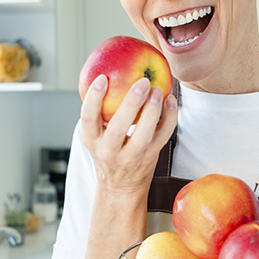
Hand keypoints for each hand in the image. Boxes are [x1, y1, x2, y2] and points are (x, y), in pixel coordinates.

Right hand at [79, 74, 176, 196]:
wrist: (121, 187)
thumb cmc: (109, 151)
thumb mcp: (96, 135)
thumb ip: (99, 110)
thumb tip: (108, 71)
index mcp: (91, 140)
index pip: (87, 118)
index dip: (93, 98)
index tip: (103, 78)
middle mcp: (109, 151)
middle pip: (118, 128)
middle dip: (131, 103)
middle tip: (142, 81)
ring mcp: (131, 157)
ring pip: (143, 135)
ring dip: (152, 111)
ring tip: (157, 89)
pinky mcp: (150, 157)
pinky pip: (162, 137)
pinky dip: (169, 119)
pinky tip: (170, 101)